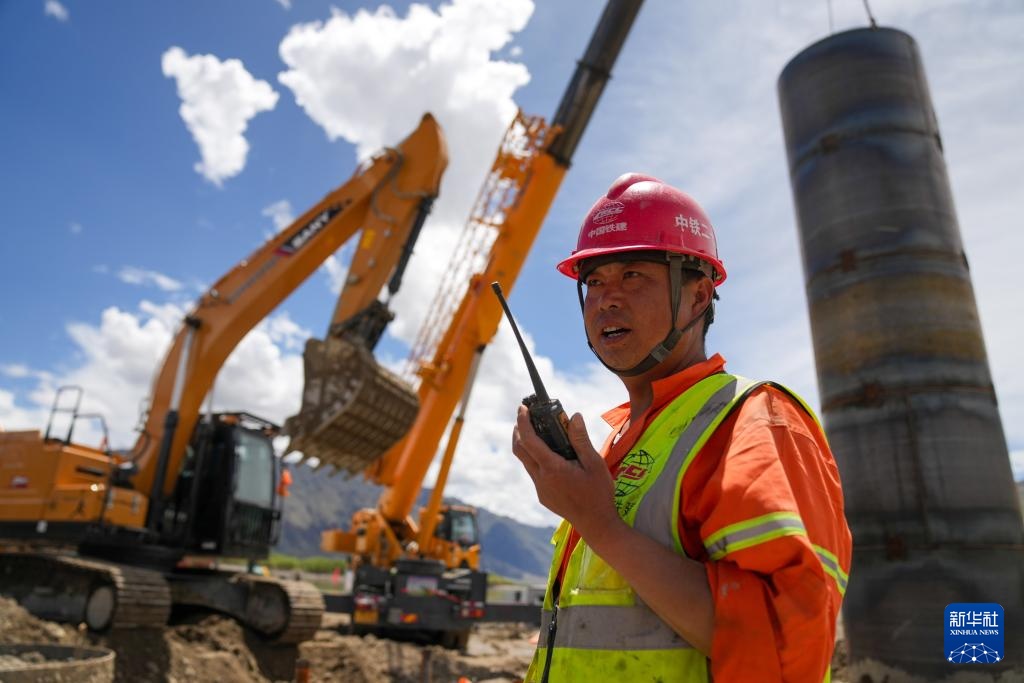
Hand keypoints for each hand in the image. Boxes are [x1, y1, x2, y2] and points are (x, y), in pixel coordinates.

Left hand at [511, 406, 621, 541]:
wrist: (597, 525)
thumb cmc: (599, 493)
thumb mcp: (595, 464)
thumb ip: (581, 440)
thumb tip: (574, 416)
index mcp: (552, 468)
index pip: (529, 440)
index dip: (523, 422)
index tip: (522, 408)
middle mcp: (541, 479)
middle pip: (520, 450)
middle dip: (519, 430)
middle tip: (526, 415)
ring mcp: (540, 489)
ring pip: (526, 462)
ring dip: (526, 445)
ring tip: (538, 431)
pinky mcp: (543, 496)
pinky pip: (533, 473)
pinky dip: (535, 458)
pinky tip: (551, 455)